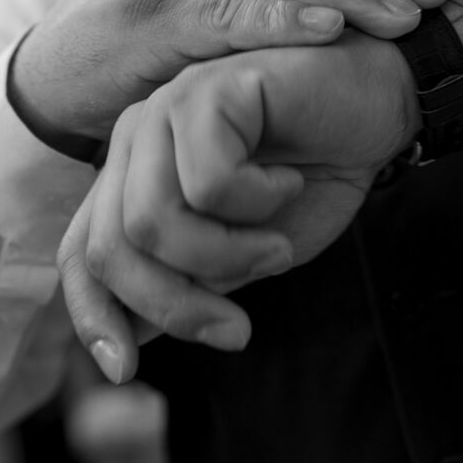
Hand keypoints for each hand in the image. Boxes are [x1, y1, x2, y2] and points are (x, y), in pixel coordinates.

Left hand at [56, 31, 419, 381]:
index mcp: (136, 175)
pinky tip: (288, 180)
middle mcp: (138, 138)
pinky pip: (209, 183)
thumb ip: (189, 281)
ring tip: (275, 246)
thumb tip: (128, 338)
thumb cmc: (317, 173)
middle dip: (173, 305)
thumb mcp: (245, 250)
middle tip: (236, 331)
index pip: (83, 251)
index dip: (92, 314)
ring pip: (152, 221)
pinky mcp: (208, 90)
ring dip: (225, 256)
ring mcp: (167, 108)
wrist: (380, 106)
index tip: (125, 371)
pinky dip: (258, 202)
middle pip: (112, 246)